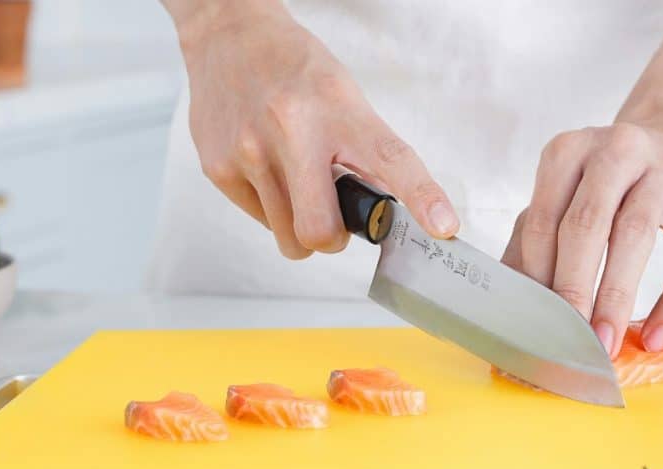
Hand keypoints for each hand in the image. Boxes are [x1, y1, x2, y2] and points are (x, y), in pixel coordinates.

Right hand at [174, 2, 458, 258]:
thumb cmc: (294, 69)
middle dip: (333, 239)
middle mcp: (293, 130)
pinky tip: (266, 171)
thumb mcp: (342, 96)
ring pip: (289, 238)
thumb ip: (364, 152)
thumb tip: (385, 210)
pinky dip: (270, 209)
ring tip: (295, 185)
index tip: (444, 226)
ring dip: (300, 227)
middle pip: (321, 230)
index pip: (390, 159)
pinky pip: (260, 221)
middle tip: (334, 219)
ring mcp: (251, 152)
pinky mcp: (219, 168)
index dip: (423, 197)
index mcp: (338, 109)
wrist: (229, 36)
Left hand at [502, 121, 662, 357]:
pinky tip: (656, 335)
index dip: (536, 274)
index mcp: (569, 151)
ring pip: (634, 237)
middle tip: (564, 338)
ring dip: (615, 297)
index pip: (543, 221)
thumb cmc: (609, 179)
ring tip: (604, 342)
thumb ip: (534, 236)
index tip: (532, 320)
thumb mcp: (566, 190)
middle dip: (572, 288)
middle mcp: (616, 152)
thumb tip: (513, 297)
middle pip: (585, 225)